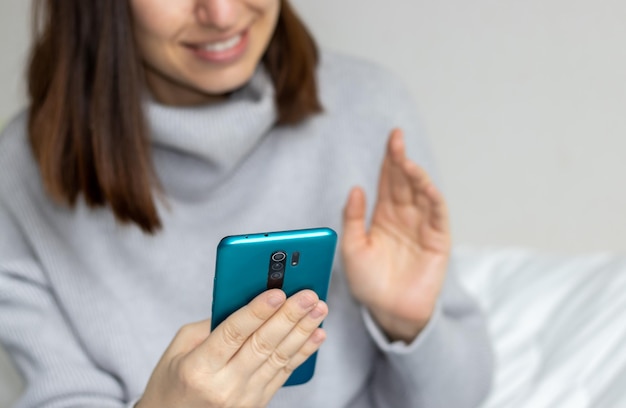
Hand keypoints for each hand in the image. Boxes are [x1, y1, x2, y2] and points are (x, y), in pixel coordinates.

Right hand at [136, 289, 327, 407]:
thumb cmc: (173, 382)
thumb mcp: (178, 349)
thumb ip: (211, 325)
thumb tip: (249, 302)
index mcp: (198, 368)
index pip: (233, 333)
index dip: (257, 311)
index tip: (277, 292)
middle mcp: (224, 386)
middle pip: (262, 344)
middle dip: (289, 316)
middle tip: (309, 294)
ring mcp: (244, 398)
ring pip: (279, 358)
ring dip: (303, 331)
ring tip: (319, 309)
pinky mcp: (258, 404)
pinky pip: (284, 373)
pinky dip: (303, 352)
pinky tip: (316, 334)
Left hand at [341, 128, 450, 342]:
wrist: (388, 312)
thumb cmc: (369, 283)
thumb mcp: (352, 248)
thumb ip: (353, 219)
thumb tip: (356, 188)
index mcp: (384, 216)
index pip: (389, 181)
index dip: (390, 159)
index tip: (391, 138)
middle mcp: (404, 217)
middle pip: (404, 182)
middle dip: (400, 159)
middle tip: (396, 138)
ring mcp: (422, 227)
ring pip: (421, 194)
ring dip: (416, 176)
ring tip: (406, 162)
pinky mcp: (438, 241)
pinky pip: (437, 215)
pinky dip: (433, 199)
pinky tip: (426, 186)